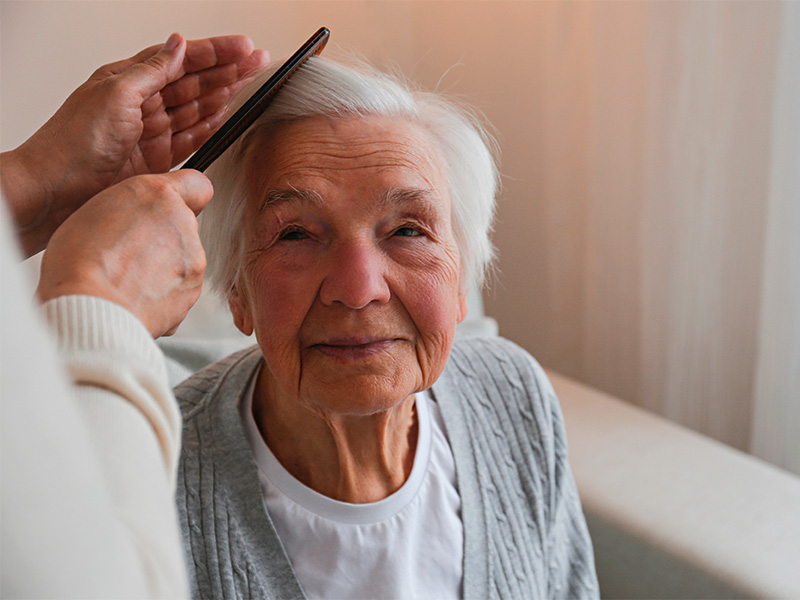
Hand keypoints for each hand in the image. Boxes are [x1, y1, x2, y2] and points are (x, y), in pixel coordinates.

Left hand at [2, 33, 267, 256]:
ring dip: (223, 94)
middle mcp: (142, 104)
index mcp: (129, 80)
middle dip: (228, 70)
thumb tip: (177, 44)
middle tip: (257, 62)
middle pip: (194, 81)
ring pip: (197, 108)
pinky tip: (223, 116)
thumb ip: (152, 70)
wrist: (59, 190)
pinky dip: (209, 126)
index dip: (214, 52)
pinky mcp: (157, 161)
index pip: (181, 59)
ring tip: (248, 82)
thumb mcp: (116, 93)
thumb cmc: (74, 142)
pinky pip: (191, 139)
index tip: (243, 47)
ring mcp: (151, 133)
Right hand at [37, 170, 212, 337]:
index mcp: (158, 195)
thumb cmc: (81, 261)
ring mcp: (193, 259)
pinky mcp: (193, 290)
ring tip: (127, 279)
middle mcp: (184, 224)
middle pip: (183, 226)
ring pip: (183, 258)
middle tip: (129, 252)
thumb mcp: (95, 209)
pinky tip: (135, 296)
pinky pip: (179, 288)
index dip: (183, 197)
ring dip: (163, 266)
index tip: (169, 208)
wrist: (94, 308)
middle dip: (164, 237)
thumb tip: (139, 219)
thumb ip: (131, 208)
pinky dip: (163, 292)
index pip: (195, 184)